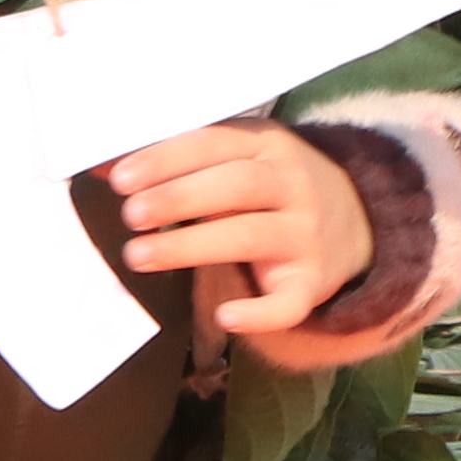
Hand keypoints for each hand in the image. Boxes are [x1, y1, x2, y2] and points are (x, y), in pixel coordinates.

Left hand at [105, 121, 374, 352]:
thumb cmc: (270, 187)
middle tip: (128, 215)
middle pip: (234, 187)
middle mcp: (292, 185)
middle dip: (177, 198)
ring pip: (249, 237)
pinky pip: (289, 303)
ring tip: (138, 255)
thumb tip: (103, 167)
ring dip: (190, 246)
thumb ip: (177, 161)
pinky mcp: (313, 283)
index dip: (167, 160)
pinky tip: (224, 316)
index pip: (214, 145)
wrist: (357, 220)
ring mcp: (306, 235)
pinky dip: (259, 313)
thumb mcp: (235, 160)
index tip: (121, 179)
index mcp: (268, 145)